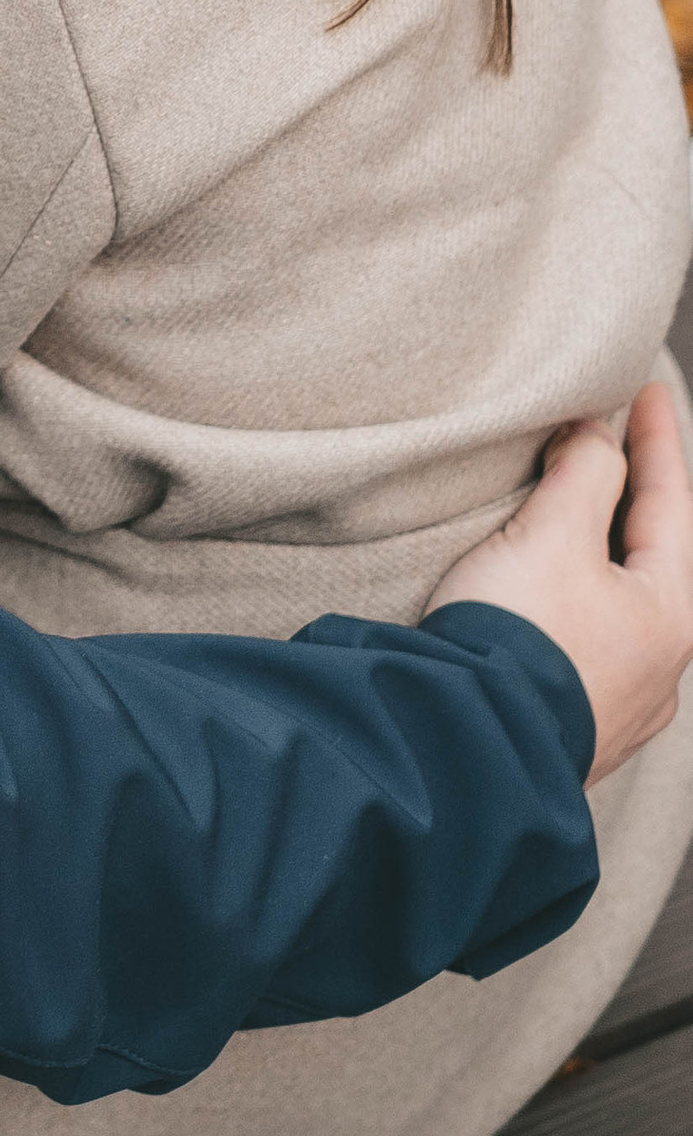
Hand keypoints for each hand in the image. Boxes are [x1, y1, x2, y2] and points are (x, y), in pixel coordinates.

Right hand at [430, 382, 692, 786]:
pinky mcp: (573, 732)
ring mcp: (620, 708)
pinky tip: (548, 606)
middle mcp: (660, 669)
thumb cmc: (516, 636)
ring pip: (621, 612)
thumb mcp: (552, 534)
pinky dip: (573, 608)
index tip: (650, 391)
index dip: (659, 441)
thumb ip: (584, 473)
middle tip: (620, 451)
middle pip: (655, 562)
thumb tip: (597, 435)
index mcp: (672, 615)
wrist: (462, 745)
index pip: (675, 505)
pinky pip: (585, 651)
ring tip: (575, 524)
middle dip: (634, 503)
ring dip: (600, 560)